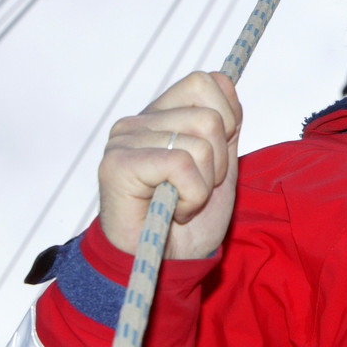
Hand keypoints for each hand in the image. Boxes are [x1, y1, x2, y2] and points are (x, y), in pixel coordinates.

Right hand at [98, 71, 241, 258]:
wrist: (165, 264)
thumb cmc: (189, 219)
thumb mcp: (220, 165)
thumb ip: (225, 126)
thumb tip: (227, 83)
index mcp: (162, 114)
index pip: (208, 82)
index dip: (229, 117)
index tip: (219, 155)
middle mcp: (139, 121)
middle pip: (212, 117)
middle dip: (219, 162)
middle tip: (197, 188)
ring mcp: (124, 140)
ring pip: (201, 143)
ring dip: (205, 185)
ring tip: (182, 201)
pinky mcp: (117, 164)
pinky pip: (181, 164)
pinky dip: (192, 196)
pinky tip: (174, 210)